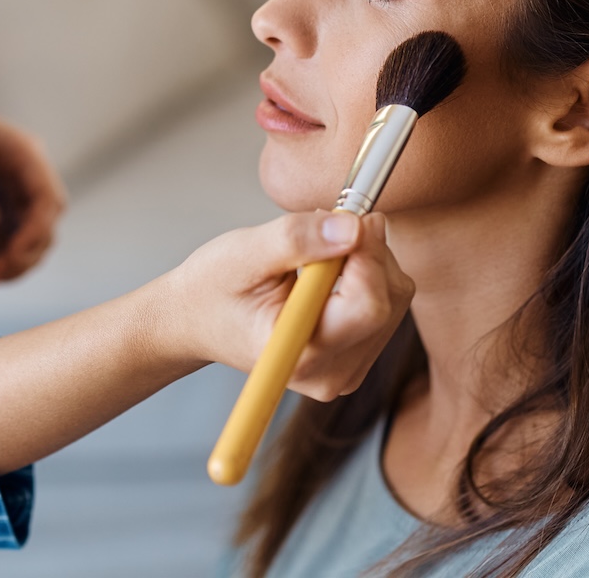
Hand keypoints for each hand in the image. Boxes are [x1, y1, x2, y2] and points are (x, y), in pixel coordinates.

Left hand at [0, 28, 67, 287]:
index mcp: (24, 154)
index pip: (48, 200)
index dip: (36, 232)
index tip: (10, 256)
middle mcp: (27, 175)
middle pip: (46, 225)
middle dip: (23, 255)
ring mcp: (14, 194)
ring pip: (32, 240)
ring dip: (13, 265)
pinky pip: (11, 243)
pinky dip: (1, 263)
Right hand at [165, 211, 412, 399]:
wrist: (196, 320)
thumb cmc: (211, 289)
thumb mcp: (244, 253)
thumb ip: (297, 239)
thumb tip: (353, 228)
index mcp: (300, 353)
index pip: (368, 305)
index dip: (366, 253)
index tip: (349, 215)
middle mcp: (330, 373)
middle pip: (387, 301)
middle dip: (366, 253)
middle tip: (328, 226)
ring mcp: (345, 371)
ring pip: (392, 301)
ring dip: (366, 262)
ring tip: (317, 253)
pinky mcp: (354, 359)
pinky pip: (385, 307)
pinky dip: (364, 277)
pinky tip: (327, 273)